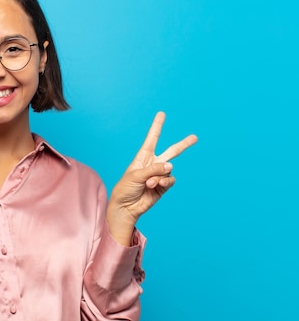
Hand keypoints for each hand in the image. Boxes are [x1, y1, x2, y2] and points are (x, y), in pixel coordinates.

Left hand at [107, 111, 197, 244]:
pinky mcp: (163, 187)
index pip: (152, 139)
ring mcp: (159, 175)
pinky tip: (155, 186)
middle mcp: (153, 164)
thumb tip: (171, 166)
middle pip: (172, 152)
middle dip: (183, 145)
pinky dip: (164, 182)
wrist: (126, 207)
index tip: (162, 114)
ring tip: (149, 183)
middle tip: (195, 138)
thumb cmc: (125, 188)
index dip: (157, 126)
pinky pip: (170, 180)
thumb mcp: (136, 175)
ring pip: (169, 170)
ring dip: (160, 176)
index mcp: (143, 157)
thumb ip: (154, 169)